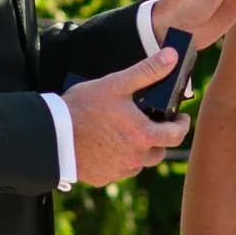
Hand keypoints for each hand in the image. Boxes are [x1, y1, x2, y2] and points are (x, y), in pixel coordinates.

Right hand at [63, 48, 192, 186]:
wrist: (52, 136)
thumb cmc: (83, 109)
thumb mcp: (116, 84)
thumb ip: (147, 71)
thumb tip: (172, 56)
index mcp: (143, 136)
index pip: (177, 135)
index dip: (183, 125)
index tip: (181, 118)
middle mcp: (135, 158)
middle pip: (160, 152)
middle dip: (161, 139)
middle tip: (155, 125)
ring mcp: (119, 171)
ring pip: (140, 163)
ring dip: (141, 151)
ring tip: (130, 134)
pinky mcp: (103, 178)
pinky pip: (120, 171)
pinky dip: (120, 160)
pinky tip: (109, 146)